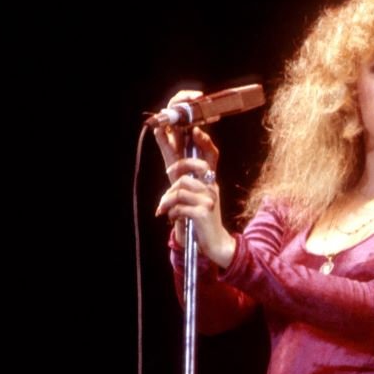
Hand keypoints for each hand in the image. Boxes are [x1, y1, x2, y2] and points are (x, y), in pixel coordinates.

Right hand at [150, 90, 221, 177]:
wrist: (199, 188)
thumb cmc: (205, 170)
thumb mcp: (212, 155)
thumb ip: (206, 142)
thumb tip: (196, 130)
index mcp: (190, 129)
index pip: (186, 107)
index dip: (189, 99)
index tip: (199, 96)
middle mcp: (179, 132)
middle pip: (175, 108)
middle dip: (182, 100)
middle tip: (193, 98)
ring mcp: (172, 140)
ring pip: (166, 118)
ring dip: (173, 111)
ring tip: (183, 110)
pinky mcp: (166, 151)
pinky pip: (160, 136)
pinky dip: (161, 129)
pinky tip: (168, 126)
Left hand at [152, 92, 233, 266]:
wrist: (212, 243)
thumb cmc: (197, 215)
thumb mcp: (188, 191)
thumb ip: (178, 169)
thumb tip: (161, 136)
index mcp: (208, 179)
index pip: (211, 155)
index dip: (204, 141)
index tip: (196, 130)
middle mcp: (212, 185)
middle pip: (193, 166)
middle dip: (178, 169)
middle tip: (170, 176)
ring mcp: (210, 198)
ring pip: (181, 187)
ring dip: (169, 199)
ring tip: (168, 208)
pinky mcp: (203, 212)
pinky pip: (179, 204)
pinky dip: (170, 211)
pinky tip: (172, 218)